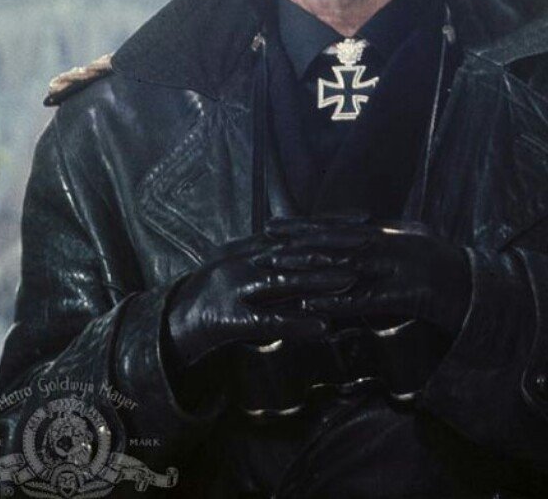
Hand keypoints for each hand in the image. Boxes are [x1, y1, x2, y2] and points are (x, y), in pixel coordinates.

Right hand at [166, 226, 368, 369]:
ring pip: (285, 281)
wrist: (178, 320)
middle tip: (368, 241)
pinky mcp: (233, 318)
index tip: (364, 219)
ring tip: (352, 280)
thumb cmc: (219, 292)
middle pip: (297, 249)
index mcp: (254, 246)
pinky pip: (269, 321)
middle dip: (335, 244)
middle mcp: (247, 260)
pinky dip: (297, 324)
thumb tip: (315, 245)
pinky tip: (323, 328)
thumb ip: (277, 252)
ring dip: (321, 281)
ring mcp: (239, 287)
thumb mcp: (246, 263)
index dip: (333, 223)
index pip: (299, 229)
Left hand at [262, 218, 470, 336]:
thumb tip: (366, 223)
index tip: (272, 224)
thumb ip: (387, 230)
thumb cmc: (441, 262)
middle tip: (260, 243)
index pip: (332, 226)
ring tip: (272, 272)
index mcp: (381, 231)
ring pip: (335, 269)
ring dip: (301, 272)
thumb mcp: (412, 236)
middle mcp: (379, 245)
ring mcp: (386, 269)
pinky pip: (357, 300)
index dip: (300, 226)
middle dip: (291, 244)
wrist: (471, 286)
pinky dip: (330, 302)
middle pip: (327, 243)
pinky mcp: (394, 295)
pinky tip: (306, 305)